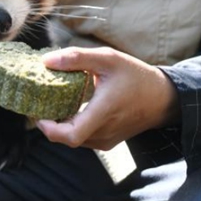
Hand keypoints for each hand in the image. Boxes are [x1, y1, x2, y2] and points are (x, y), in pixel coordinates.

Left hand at [36, 47, 179, 150]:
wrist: (162, 98)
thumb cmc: (135, 76)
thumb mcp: (107, 58)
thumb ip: (76, 58)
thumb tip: (46, 61)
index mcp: (104, 112)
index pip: (71, 136)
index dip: (49, 129)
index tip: (38, 113)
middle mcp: (104, 132)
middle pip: (67, 137)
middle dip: (50, 122)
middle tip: (39, 102)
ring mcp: (106, 140)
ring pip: (74, 138)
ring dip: (61, 124)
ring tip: (52, 103)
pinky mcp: (108, 141)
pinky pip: (84, 137)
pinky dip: (72, 126)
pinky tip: (69, 108)